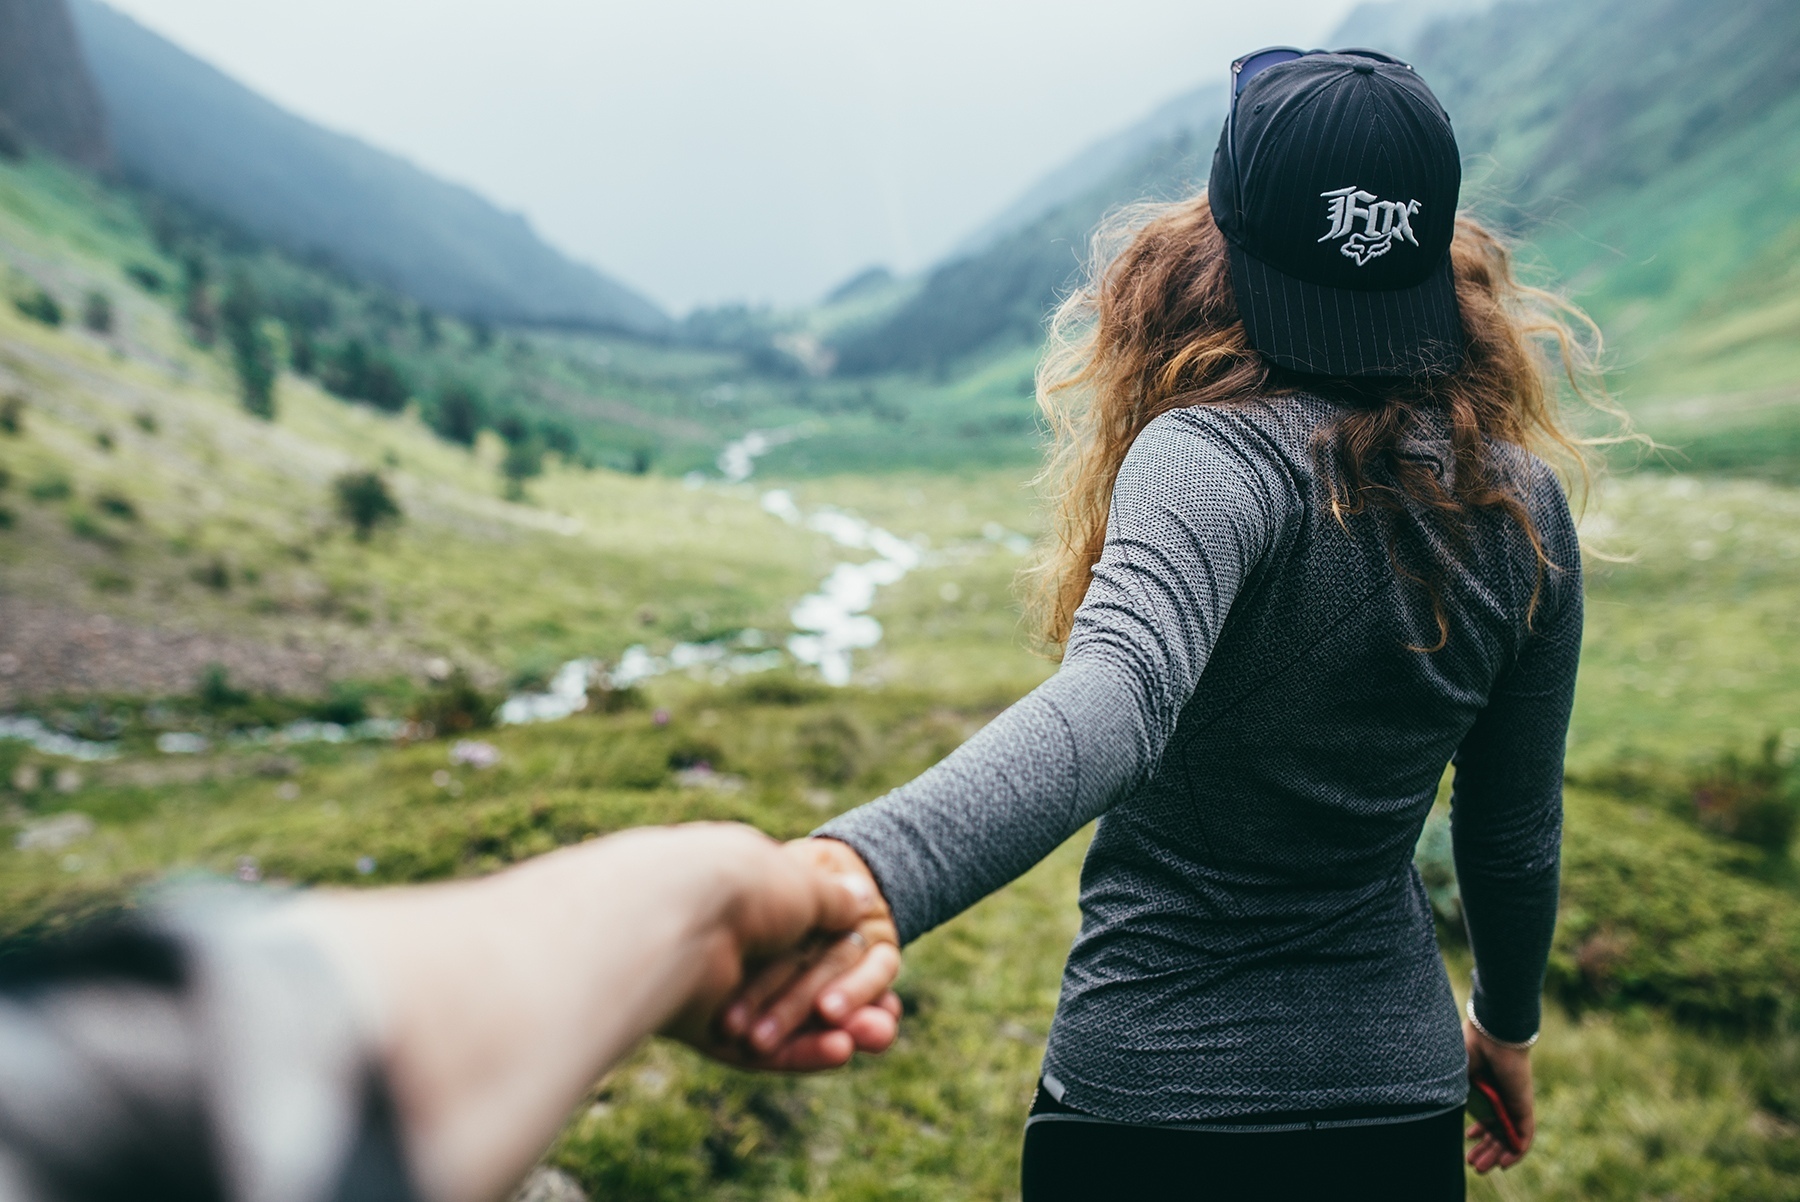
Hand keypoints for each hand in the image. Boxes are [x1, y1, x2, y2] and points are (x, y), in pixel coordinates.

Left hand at [660, 827, 890, 1068]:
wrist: (683, 913)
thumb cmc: (749, 887)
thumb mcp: (806, 885)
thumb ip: (833, 899)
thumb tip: (863, 897)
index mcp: (759, 901)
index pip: (815, 943)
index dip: (854, 968)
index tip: (886, 988)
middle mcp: (737, 943)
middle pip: (804, 988)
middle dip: (849, 1007)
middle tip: (882, 1026)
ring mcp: (718, 987)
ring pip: (783, 1022)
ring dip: (827, 1032)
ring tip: (869, 1038)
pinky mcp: (704, 1026)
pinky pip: (756, 1050)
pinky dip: (799, 1052)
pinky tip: (840, 1050)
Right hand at [1464, 1016, 1535, 1172]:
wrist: (1492, 1034)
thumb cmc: (1469, 1048)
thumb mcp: (1455, 1077)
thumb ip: (1453, 1095)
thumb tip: (1438, 1112)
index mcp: (1484, 1088)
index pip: (1485, 1116)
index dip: (1478, 1132)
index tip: (1466, 1139)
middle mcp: (1500, 1097)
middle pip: (1497, 1131)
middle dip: (1485, 1150)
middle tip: (1473, 1165)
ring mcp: (1513, 1103)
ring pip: (1508, 1138)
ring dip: (1497, 1155)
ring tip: (1482, 1168)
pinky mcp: (1523, 1107)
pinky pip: (1524, 1135)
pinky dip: (1517, 1152)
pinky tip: (1505, 1163)